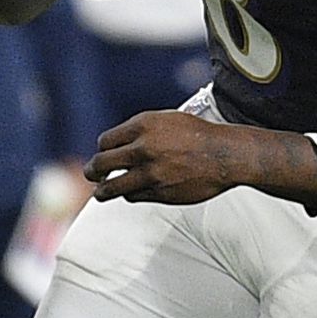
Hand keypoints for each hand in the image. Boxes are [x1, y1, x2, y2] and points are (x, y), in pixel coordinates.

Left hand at [83, 109, 285, 205]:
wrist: (224, 155)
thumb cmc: (197, 135)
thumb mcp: (166, 121)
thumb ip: (141, 131)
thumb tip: (117, 145)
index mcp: (143, 126)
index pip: (105, 141)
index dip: (103, 149)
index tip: (104, 154)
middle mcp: (142, 148)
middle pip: (100, 164)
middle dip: (93, 171)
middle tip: (91, 174)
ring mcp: (149, 173)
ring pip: (111, 187)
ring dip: (103, 191)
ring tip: (100, 192)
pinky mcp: (158, 192)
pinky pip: (133, 196)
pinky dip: (130, 194)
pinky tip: (132, 192)